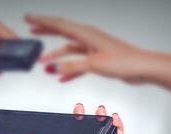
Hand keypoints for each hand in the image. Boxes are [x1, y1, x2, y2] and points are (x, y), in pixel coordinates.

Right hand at [26, 15, 144, 82]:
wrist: (141, 68)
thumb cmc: (124, 61)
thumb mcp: (94, 64)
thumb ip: (72, 66)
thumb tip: (53, 68)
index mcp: (86, 34)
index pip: (59, 24)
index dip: (42, 21)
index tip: (29, 18)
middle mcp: (88, 38)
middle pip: (62, 32)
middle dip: (45, 31)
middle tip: (32, 30)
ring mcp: (92, 48)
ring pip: (69, 50)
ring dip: (56, 56)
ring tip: (42, 63)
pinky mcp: (96, 59)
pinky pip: (78, 63)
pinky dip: (69, 70)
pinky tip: (62, 77)